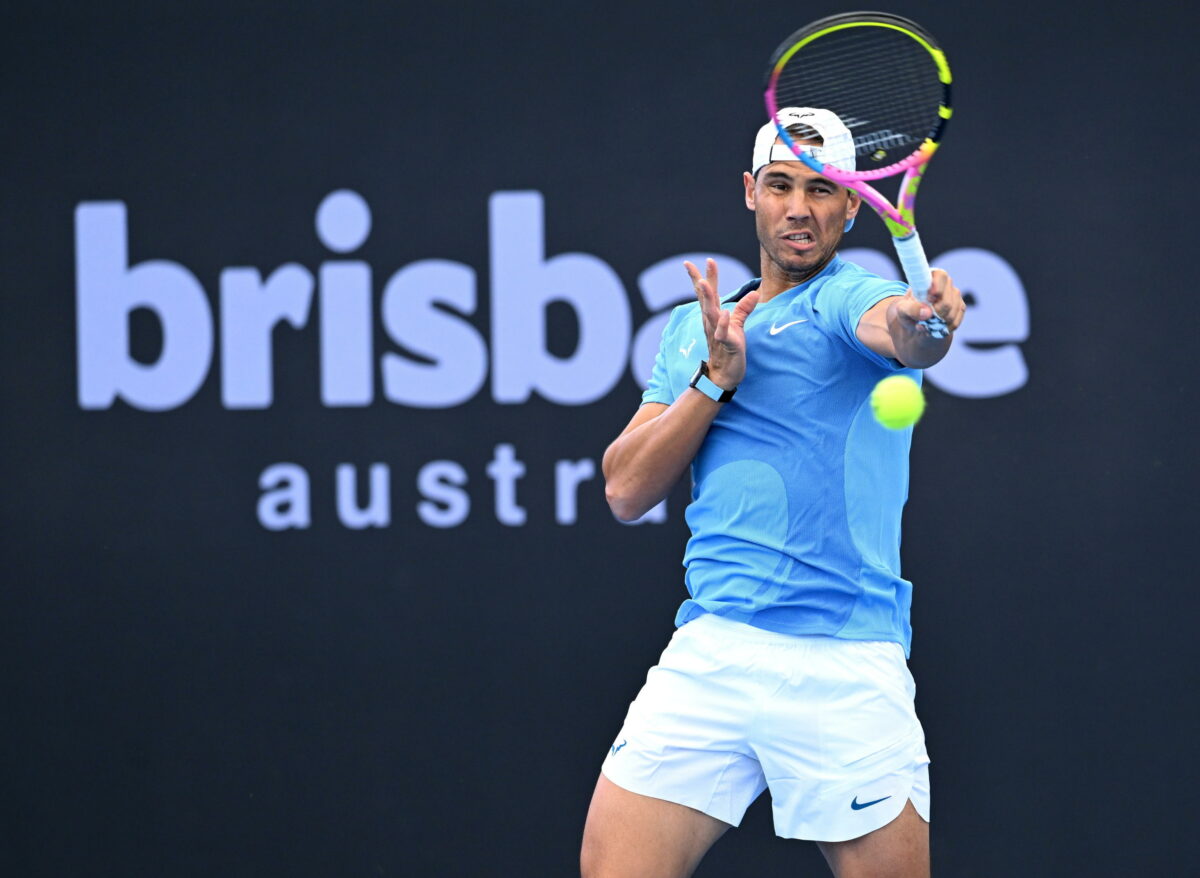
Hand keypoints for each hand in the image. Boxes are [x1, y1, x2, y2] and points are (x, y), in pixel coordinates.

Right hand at [684, 258, 758, 388]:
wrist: (724, 375)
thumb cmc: (729, 349)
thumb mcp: (738, 326)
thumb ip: (744, 308)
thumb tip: (754, 292)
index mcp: (714, 316)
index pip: (708, 294)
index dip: (704, 277)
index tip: (699, 261)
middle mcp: (711, 322)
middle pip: (705, 298)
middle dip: (701, 280)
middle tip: (692, 264)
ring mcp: (717, 333)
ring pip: (710, 313)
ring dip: (707, 298)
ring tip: (705, 283)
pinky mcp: (726, 344)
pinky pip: (722, 333)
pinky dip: (723, 323)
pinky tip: (724, 313)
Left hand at [894, 268, 964, 334]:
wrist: (915, 319)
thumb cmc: (908, 309)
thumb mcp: (902, 309)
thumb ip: (911, 309)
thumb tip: (928, 313)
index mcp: (931, 277)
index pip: (940, 275)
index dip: (937, 287)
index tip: (929, 298)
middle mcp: (946, 283)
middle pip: (946, 302)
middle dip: (935, 314)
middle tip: (926, 318)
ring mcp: (955, 294)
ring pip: (952, 313)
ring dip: (939, 322)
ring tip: (929, 324)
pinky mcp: (960, 307)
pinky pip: (956, 321)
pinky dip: (945, 328)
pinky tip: (937, 327)